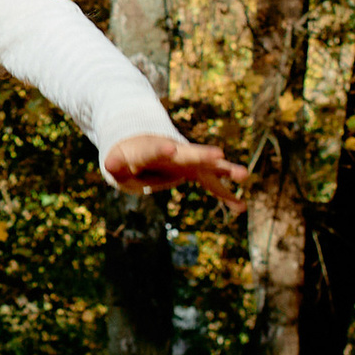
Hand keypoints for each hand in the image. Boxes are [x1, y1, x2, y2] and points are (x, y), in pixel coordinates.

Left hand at [104, 130, 244, 205]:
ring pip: (208, 166)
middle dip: (202, 155)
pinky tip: (241, 207)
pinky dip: (226, 195)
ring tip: (244, 174)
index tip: (171, 147)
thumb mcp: (118, 163)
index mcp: (151, 149)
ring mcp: (188, 161)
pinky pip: (213, 185)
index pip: (155, 149)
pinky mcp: (197, 171)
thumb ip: (116, 165)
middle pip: (189, 154)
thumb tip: (111, 163)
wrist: (145, 146)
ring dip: (225, 170)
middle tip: (218, 155)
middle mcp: (174, 152)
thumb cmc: (128, 159)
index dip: (162, 149)